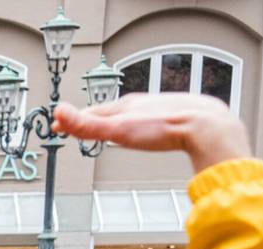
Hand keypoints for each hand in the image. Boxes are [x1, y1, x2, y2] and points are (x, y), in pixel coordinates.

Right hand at [52, 94, 250, 173]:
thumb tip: (59, 112)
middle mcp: (141, 104)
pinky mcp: (176, 117)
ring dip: (118, 121)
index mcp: (125, 105)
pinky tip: (145, 131)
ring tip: (110, 128)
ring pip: (133, 114)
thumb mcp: (118, 130)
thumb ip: (88, 125)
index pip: (91, 111)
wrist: (205, 126)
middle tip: (80, 126)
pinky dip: (141, 124)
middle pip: (111, 111)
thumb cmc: (163, 128)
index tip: (57, 125)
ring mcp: (159, 109)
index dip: (73, 119)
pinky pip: (152, 119)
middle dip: (94, 118)